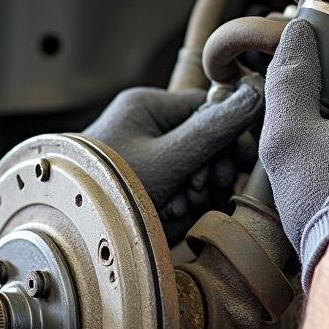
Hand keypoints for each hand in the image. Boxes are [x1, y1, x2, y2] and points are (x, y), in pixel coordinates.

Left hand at [83, 77, 263, 234]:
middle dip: (210, 170)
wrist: (72, 235)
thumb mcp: (169, 159)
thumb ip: (214, 129)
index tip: (238, 161)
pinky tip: (168, 218)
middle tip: (203, 190)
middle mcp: (148, 127)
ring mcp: (147, 157)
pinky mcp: (147, 185)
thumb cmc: (110, 188)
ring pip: (197, 170)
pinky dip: (181, 207)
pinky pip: (181, 191)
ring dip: (196, 193)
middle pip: (206, 141)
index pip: (209, 108)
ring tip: (179, 207)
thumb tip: (256, 93)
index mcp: (149, 107)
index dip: (230, 136)